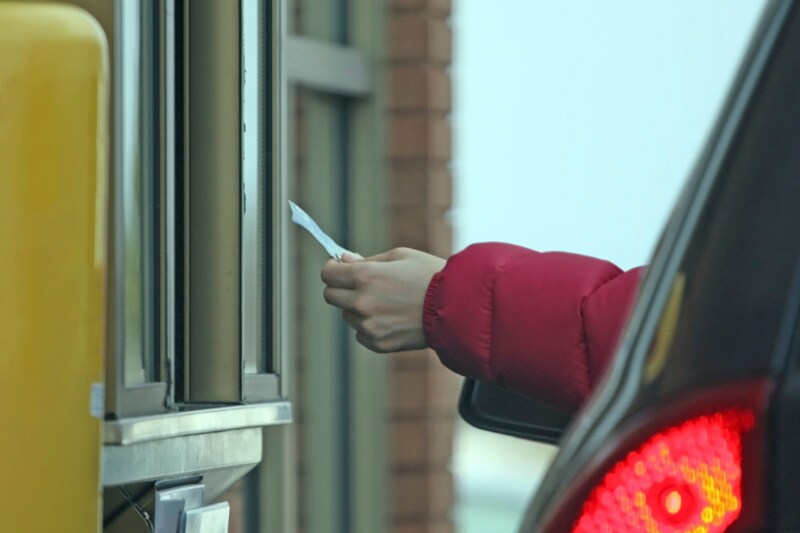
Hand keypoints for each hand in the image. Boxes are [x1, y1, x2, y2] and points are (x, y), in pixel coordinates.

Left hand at [321, 247, 445, 352]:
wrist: (457, 308)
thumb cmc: (430, 275)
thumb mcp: (400, 256)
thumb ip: (367, 261)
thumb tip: (343, 261)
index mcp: (366, 276)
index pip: (328, 274)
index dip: (333, 269)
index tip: (340, 268)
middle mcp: (362, 302)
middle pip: (331, 296)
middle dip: (341, 288)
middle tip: (360, 285)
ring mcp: (369, 326)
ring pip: (347, 315)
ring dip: (357, 308)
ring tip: (386, 302)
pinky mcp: (378, 343)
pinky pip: (361, 333)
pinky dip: (370, 326)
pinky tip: (392, 318)